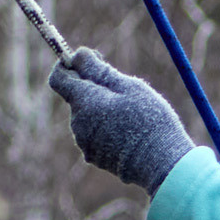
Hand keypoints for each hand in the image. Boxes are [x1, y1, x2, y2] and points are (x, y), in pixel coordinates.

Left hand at [48, 48, 194, 195]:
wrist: (161, 164)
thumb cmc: (149, 121)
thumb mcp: (128, 87)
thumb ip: (98, 69)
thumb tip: (77, 54)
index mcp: (84, 101)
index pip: (58, 77)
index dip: (68, 65)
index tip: (87, 62)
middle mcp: (78, 123)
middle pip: (76, 97)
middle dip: (94, 89)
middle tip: (123, 90)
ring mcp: (85, 143)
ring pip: (87, 116)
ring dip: (102, 110)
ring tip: (132, 116)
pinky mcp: (95, 157)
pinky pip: (95, 135)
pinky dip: (107, 129)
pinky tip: (130, 134)